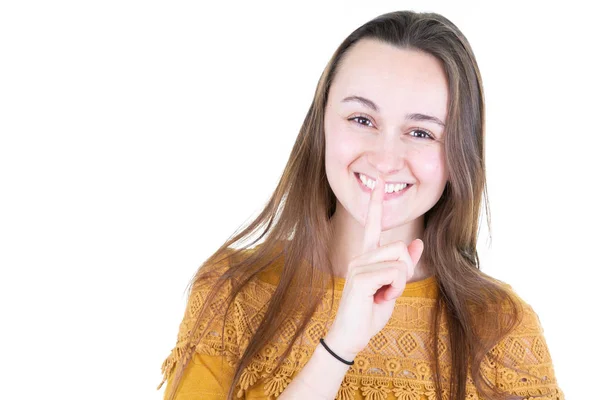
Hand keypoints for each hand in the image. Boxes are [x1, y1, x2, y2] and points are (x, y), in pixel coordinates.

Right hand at [324, 174, 424, 359]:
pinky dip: (395, 289)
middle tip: (391, 289)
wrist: (351, 336)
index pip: (372, 226)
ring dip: (400, 283)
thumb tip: (417, 242)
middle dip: (405, 270)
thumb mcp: (393, 288)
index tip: (379, 183)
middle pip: (400, 247)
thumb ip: (404, 265)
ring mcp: (358, 265)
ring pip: (399, 260)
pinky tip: (380, 299)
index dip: (375, 204)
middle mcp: (360, 257)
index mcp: (366, 257)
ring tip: (383, 296)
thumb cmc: (369, 313)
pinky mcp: (360, 277)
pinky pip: (394, 273)